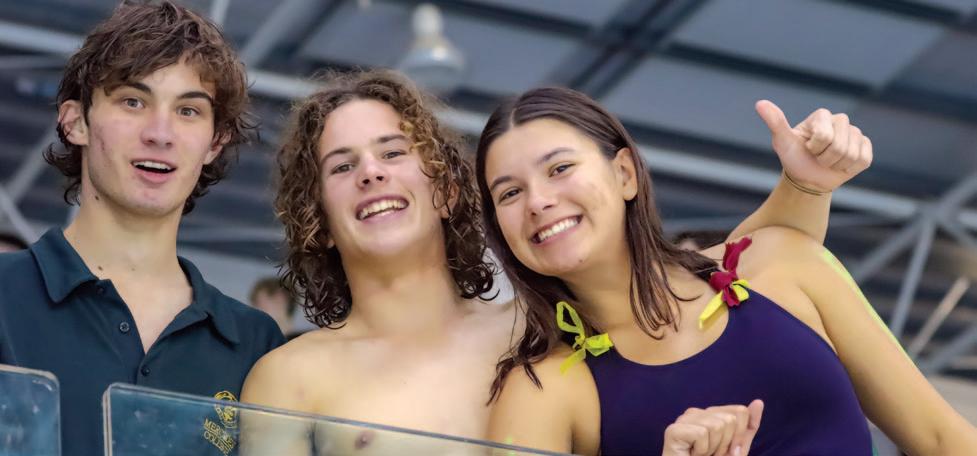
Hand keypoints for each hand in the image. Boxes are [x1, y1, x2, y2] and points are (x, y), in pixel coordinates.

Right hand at [662, 399, 763, 455]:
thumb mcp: (736, 449)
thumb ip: (747, 428)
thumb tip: (758, 402)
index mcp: (710, 415)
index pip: (740, 412)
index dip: (738, 437)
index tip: (724, 451)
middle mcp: (695, 413)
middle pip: (729, 419)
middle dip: (726, 444)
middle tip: (710, 455)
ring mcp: (683, 420)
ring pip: (717, 425)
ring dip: (713, 449)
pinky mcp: (673, 430)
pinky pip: (702, 433)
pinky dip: (702, 451)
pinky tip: (692, 455)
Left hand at [756, 100, 871, 192]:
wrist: (807, 177)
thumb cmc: (794, 157)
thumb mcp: (783, 141)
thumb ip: (775, 122)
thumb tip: (760, 103)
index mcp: (822, 115)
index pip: (825, 136)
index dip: (815, 148)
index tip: (807, 148)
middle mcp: (841, 120)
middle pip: (839, 146)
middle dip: (825, 158)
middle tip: (817, 157)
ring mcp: (855, 133)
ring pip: (852, 154)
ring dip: (836, 165)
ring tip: (827, 161)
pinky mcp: (866, 147)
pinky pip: (863, 159)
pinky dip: (850, 168)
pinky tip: (841, 164)